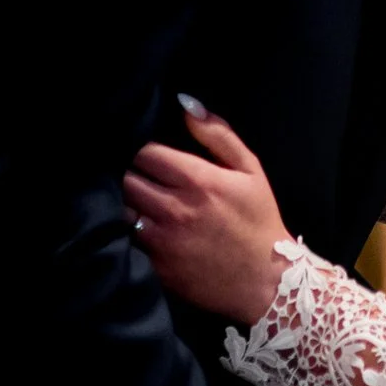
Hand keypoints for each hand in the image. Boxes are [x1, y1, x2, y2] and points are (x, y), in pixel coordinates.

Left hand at [124, 98, 292, 327]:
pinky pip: (125, 240)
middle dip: (129, 173)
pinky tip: (140, 228)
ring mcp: (160, 241)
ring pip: (120, 209)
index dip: (143, 150)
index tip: (149, 155)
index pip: (144, 152)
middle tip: (139, 176)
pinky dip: (127, 231)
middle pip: (126, 178)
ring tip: (137, 200)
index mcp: (196, 180)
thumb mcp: (250, 169)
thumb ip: (216, 133)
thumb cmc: (259, 220)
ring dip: (124, 201)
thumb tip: (185, 104)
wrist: (265, 281)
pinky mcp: (155, 267)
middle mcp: (173, 208)